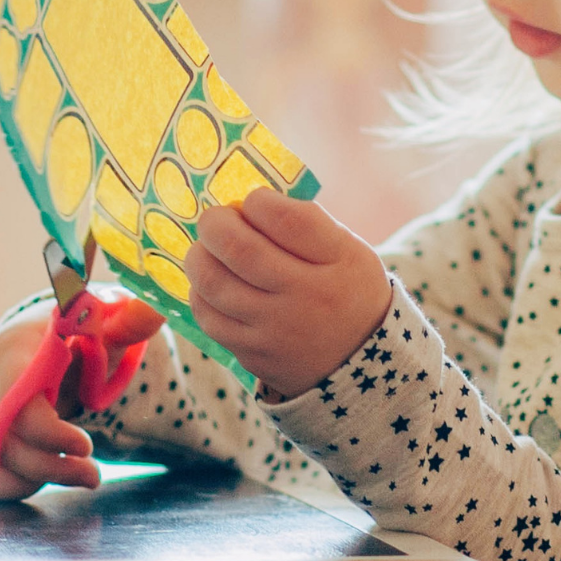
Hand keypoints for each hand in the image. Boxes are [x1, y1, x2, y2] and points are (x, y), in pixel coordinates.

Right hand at [0, 295, 163, 499]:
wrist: (36, 345)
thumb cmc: (72, 337)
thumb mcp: (99, 328)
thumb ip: (125, 325)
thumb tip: (152, 312)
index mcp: (12, 352)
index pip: (16, 400)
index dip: (49, 433)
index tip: (86, 446)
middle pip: (3, 439)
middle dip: (51, 466)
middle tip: (93, 474)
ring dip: (33, 480)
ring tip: (74, 474)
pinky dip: (8, 486)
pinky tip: (43, 481)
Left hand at [188, 189, 391, 400]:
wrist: (360, 359)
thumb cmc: (346, 288)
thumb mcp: (348, 249)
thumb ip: (305, 222)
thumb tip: (246, 203)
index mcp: (338, 262)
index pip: (288, 221)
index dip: (259, 202)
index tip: (255, 201)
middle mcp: (307, 298)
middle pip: (241, 251)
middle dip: (216, 223)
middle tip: (216, 219)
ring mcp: (276, 330)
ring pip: (213, 283)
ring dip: (200, 255)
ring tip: (208, 249)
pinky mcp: (253, 354)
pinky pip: (208, 317)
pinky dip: (200, 292)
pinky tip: (212, 283)